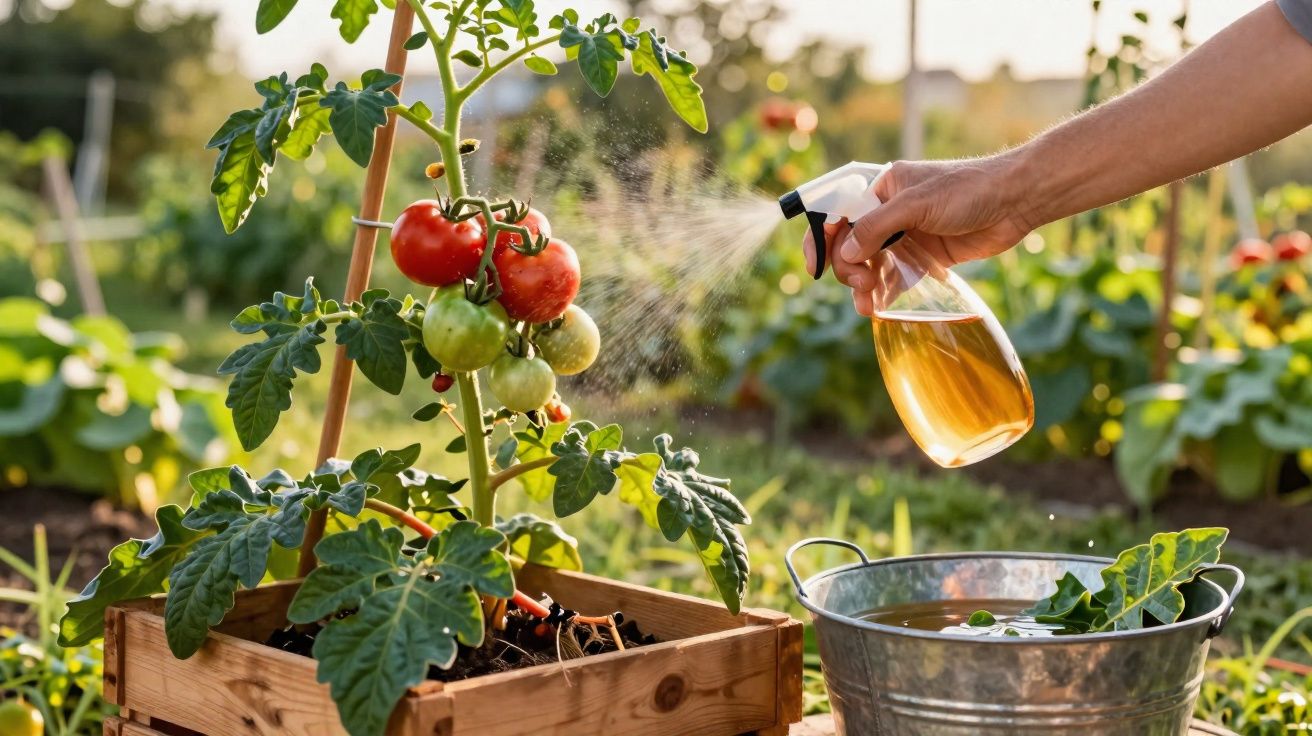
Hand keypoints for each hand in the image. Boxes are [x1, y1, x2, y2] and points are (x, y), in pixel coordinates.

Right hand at [804, 156, 1037, 314]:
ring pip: (870, 264)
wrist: (1015, 202)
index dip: (821, 238)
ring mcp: (907, 235)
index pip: (838, 213)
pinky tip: (879, 307)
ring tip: (867, 305)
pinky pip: (894, 276)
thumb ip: (877, 228)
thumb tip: (844, 254)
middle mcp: (889, 211)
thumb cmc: (968, 190)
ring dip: (863, 285)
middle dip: (848, 267)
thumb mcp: (916, 205)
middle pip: (850, 245)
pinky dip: (883, 292)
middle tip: (862, 283)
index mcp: (882, 188)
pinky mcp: (924, 256)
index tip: (816, 265)